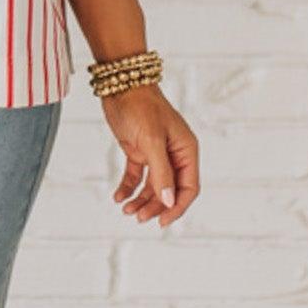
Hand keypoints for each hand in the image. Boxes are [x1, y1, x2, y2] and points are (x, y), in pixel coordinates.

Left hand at [103, 84, 199, 225]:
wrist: (121, 85)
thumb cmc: (141, 107)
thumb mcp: (152, 141)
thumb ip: (161, 172)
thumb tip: (168, 202)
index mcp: (186, 151)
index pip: (188, 188)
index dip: (176, 207)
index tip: (161, 222)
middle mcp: (174, 155)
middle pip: (169, 191)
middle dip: (155, 206)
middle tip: (138, 217)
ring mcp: (156, 154)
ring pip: (153, 187)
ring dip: (141, 200)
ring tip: (126, 209)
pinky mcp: (139, 151)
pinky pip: (136, 177)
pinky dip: (128, 188)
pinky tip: (119, 197)